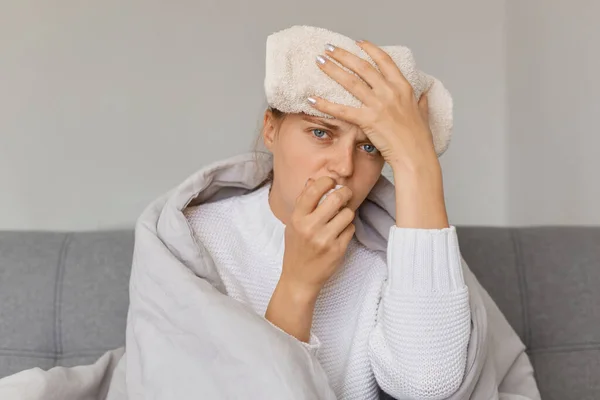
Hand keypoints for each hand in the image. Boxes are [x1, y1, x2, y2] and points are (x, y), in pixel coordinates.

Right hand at [281, 176, 354, 297]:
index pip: (314, 190)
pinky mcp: (338, 250)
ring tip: (341, 219)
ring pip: (347, 214)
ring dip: (347, 213)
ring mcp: (325, 239)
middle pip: (336, 199)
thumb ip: (303, 204)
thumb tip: (313, 181)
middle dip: (345, 193)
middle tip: (346, 194)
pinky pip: (351, 229)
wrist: (299, 278)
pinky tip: (340, 234)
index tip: (331, 182)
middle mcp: (310, 227)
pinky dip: (348, 229)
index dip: (326, 181)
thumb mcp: (292, 225)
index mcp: (297, 219)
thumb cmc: (296, 249)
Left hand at [309, 41, 436, 170]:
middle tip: (328, 48)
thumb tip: (423, 95)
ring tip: (319, 62)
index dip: (370, 49)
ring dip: (332, 69)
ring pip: (350, 82)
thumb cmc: (420, 139)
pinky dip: (324, 104)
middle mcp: (390, 91)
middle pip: (362, 66)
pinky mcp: (368, 120)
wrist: (416, 156)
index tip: (357, 43)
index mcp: (403, 87)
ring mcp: (379, 105)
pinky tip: (311, 99)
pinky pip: (342, 110)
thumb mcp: (423, 114)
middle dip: (343, 55)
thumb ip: (421, 103)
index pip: (384, 61)